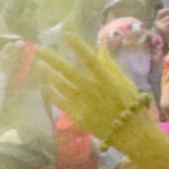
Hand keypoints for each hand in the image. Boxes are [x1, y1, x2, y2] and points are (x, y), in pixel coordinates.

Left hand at [35, 38, 154, 149]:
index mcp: (106, 79)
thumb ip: (111, 64)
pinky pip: (61, 102)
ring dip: (48, 74)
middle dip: (53, 59)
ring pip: (62, 85)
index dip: (78, 46)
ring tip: (37, 64)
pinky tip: (43, 85)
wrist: (131, 133)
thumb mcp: (124, 81)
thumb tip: (102, 45)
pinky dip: (51, 94)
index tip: (66, 35)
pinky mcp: (78, 116)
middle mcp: (93, 89)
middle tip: (39, 49)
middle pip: (69, 71)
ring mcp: (84, 103)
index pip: (90, 59)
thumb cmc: (129, 103)